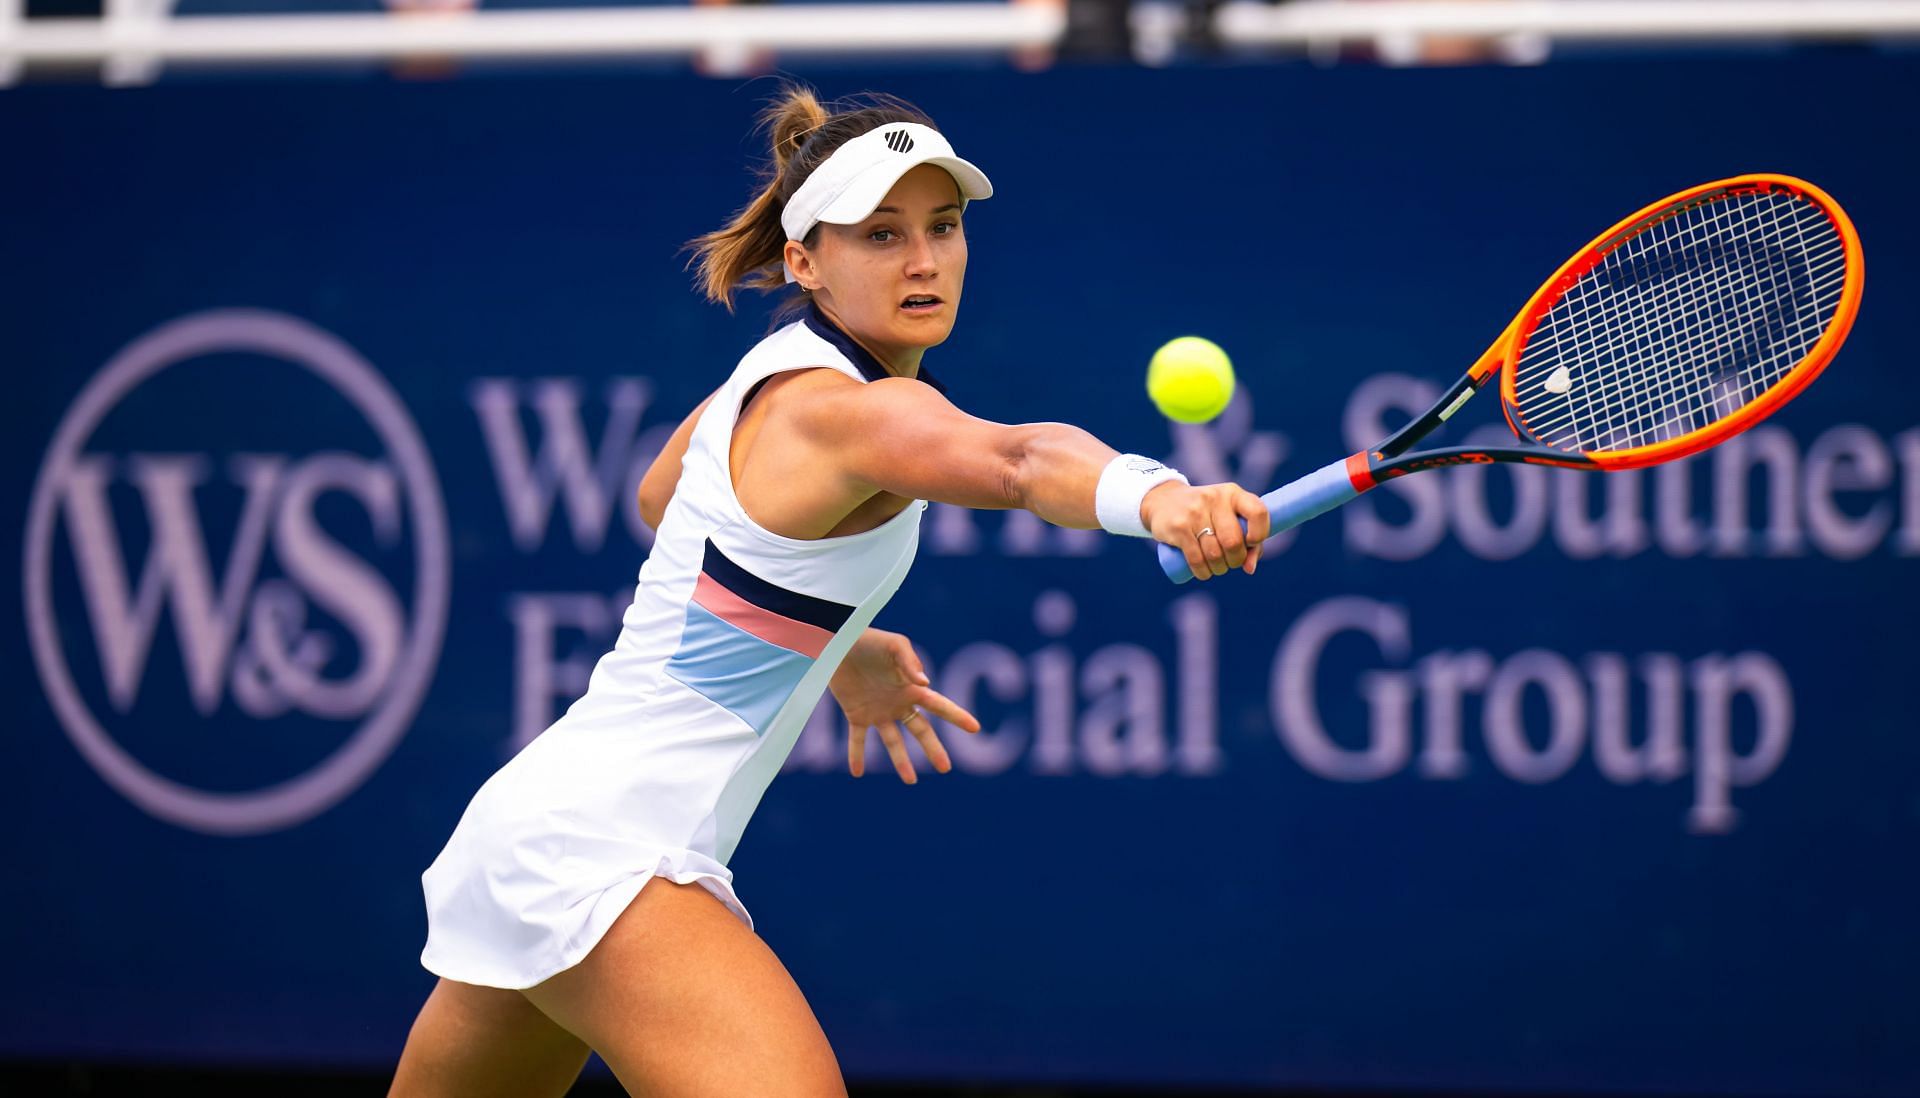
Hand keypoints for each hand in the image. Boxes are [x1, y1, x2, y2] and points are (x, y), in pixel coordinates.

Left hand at [829, 628, 981, 782]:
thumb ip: (910, 663)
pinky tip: (857, 772)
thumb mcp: (895, 645)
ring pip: (893, 741)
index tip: (975, 728)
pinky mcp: (857, 714)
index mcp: (912, 688)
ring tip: (910, 780)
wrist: (838, 643)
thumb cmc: (871, 641)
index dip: (957, 717)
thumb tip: (926, 684)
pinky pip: (858, 739)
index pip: (940, 706)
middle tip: (946, 768)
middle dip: (934, 749)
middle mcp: (899, 703)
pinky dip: (856, 755)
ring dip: (901, 761)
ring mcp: (879, 711)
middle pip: (921, 731)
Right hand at [1141, 481, 1270, 579]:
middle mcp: (1215, 499)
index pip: (1258, 512)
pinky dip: (1203, 572)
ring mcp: (1194, 512)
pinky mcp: (1178, 527)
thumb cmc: (1206, 514)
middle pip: (1234, 541)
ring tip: (1216, 567)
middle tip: (1230, 562)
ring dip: (1219, 569)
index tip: (1252, 543)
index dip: (1260, 533)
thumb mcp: (1227, 516)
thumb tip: (1250, 568)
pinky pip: (1196, 559)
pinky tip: (1204, 572)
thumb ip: (1247, 540)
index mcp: (1233, 493)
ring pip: (1215, 554)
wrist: (1163, 501)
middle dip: (1236, 560)